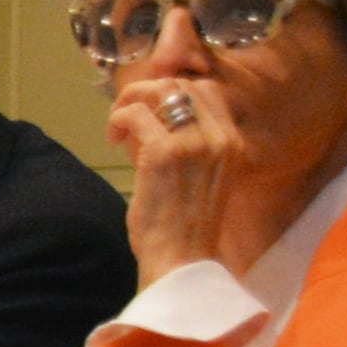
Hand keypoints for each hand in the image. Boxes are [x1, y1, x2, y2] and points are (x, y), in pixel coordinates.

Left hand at [112, 72, 243, 290]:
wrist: (182, 262)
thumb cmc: (186, 226)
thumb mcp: (203, 177)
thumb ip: (189, 145)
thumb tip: (153, 116)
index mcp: (233, 143)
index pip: (207, 90)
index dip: (173, 92)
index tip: (152, 110)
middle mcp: (219, 138)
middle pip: (181, 84)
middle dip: (148, 91)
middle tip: (129, 116)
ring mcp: (193, 144)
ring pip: (158, 91)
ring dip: (130, 101)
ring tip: (119, 127)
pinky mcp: (162, 154)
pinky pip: (135, 114)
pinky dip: (119, 120)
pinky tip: (114, 140)